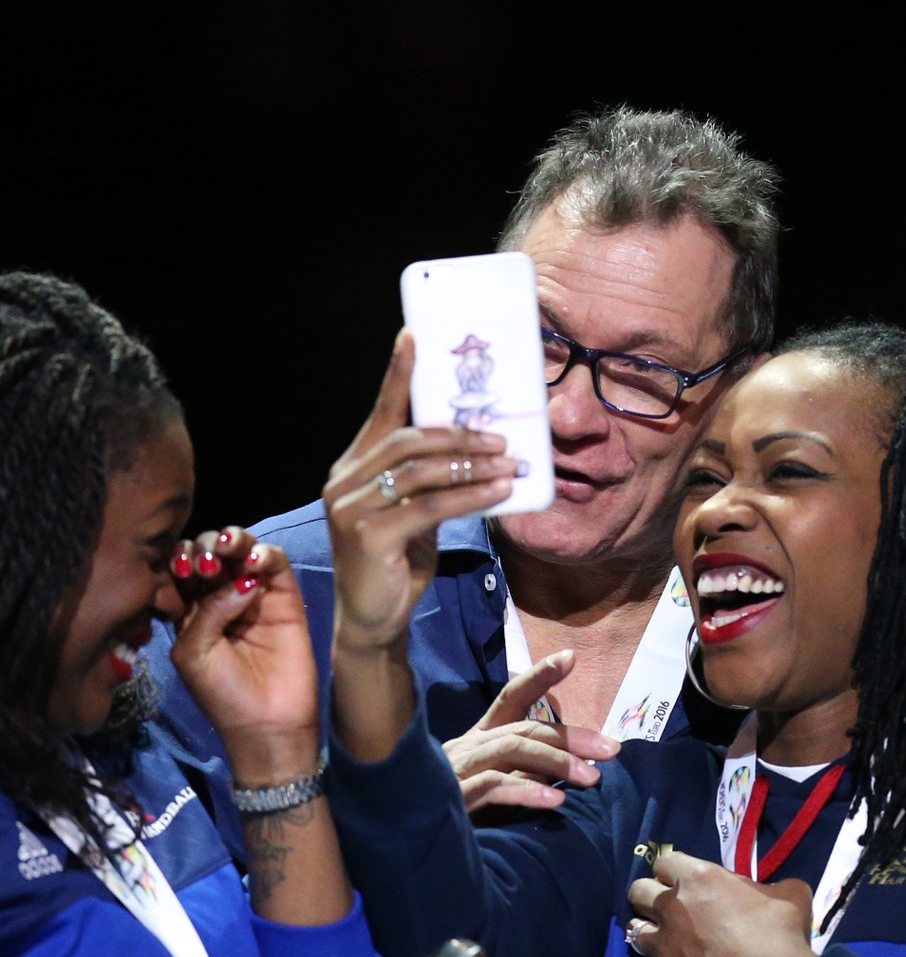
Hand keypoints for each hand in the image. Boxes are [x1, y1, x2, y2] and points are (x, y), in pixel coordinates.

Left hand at [170, 529, 318, 783]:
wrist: (267, 721)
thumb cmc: (222, 692)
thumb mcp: (194, 653)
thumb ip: (206, 611)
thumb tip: (240, 580)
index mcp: (191, 610)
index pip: (181, 567)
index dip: (180, 559)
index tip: (183, 571)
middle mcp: (222, 596)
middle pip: (211, 552)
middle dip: (205, 547)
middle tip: (206, 566)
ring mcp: (256, 594)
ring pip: (243, 549)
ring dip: (233, 541)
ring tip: (230, 551)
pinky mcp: (286, 597)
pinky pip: (276, 563)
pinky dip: (265, 554)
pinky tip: (255, 562)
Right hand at [324, 330, 521, 655]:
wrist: (373, 621)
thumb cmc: (397, 565)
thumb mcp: (415, 516)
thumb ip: (431, 483)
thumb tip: (481, 452)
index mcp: (353, 468)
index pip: (381, 414)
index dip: (397, 374)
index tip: (414, 335)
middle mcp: (344, 480)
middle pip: (409, 440)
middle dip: (461, 434)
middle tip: (504, 437)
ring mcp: (350, 506)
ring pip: (421, 469)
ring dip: (473, 464)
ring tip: (511, 463)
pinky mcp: (366, 533)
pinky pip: (429, 505)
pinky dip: (469, 496)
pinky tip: (499, 492)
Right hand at [445, 650, 620, 814]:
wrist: (401, 836)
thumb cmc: (457, 812)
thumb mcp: (495, 786)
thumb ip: (524, 770)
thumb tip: (576, 766)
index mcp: (480, 738)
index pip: (511, 697)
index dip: (539, 675)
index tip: (570, 657)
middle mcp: (469, 745)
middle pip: (526, 726)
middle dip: (572, 737)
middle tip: (611, 750)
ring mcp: (459, 767)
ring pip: (513, 748)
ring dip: (557, 761)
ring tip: (592, 779)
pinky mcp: (453, 795)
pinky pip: (494, 785)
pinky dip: (527, 790)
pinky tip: (556, 801)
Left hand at [626, 850, 815, 956]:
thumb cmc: (782, 933)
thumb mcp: (786, 892)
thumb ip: (764, 886)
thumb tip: (764, 892)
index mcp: (697, 878)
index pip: (663, 861)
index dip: (672, 871)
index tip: (682, 881)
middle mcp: (671, 907)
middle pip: (637, 891)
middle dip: (648, 897)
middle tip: (667, 909)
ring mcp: (664, 946)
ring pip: (634, 931)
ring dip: (648, 933)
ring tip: (664, 941)